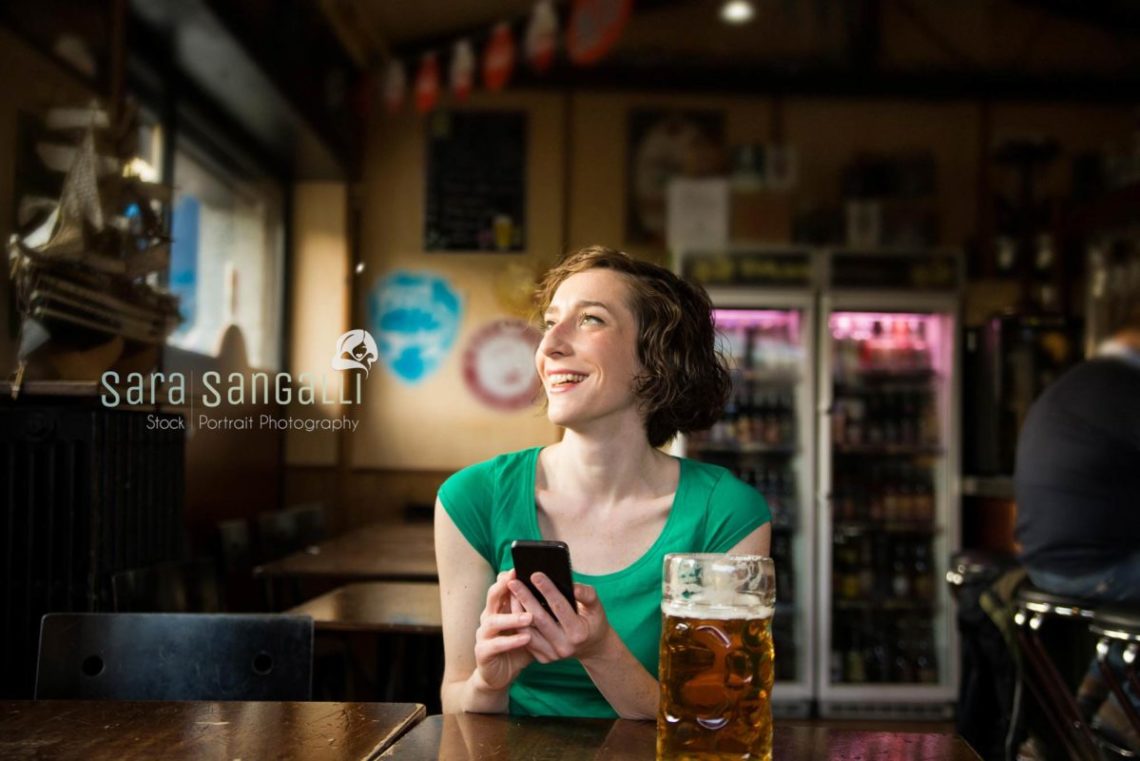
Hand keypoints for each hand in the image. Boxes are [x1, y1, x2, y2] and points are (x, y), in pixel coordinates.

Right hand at [473, 570, 534, 692]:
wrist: (502, 675)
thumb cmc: (520, 647)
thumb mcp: (533, 627)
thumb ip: (542, 611)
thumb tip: (565, 593)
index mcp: (499, 607)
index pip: (501, 587)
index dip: (508, 577)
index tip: (520, 568)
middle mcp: (488, 616)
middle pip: (493, 597)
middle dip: (504, 587)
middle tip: (517, 580)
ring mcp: (483, 634)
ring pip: (492, 621)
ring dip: (511, 617)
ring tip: (530, 616)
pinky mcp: (483, 652)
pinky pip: (495, 645)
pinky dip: (510, 641)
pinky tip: (526, 638)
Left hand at [509, 574, 611, 664]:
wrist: (592, 648)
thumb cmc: (593, 621)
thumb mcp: (597, 607)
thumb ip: (587, 595)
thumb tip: (573, 587)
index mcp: (578, 633)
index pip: (559, 607)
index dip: (547, 590)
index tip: (535, 575)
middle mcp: (564, 647)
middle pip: (539, 619)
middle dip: (525, 598)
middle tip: (513, 581)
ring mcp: (552, 655)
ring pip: (528, 630)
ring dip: (516, 610)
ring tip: (509, 592)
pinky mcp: (543, 658)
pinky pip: (526, 638)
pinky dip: (517, 622)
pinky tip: (513, 607)